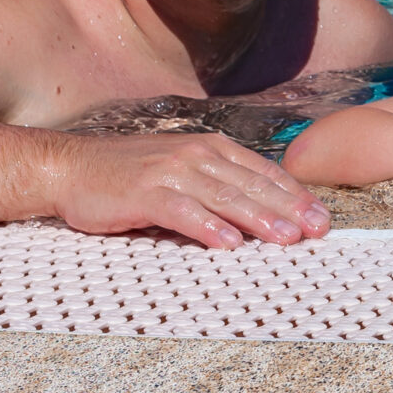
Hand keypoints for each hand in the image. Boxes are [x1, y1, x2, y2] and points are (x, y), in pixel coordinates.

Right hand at [44, 132, 330, 249]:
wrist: (71, 167)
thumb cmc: (128, 175)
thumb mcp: (180, 170)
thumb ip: (216, 184)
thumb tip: (258, 211)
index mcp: (210, 148)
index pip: (263, 172)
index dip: (295, 194)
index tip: (321, 217)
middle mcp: (196, 155)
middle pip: (251, 185)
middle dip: (289, 209)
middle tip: (318, 230)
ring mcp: (171, 172)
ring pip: (225, 197)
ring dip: (259, 219)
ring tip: (286, 239)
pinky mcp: (145, 193)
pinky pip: (183, 212)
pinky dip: (208, 227)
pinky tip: (229, 244)